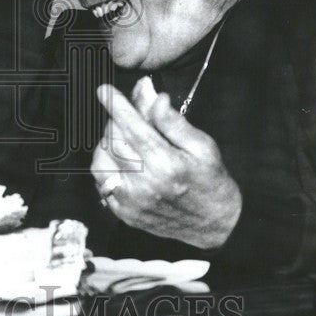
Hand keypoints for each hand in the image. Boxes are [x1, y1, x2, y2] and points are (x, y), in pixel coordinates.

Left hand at [91, 79, 242, 249]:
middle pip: (112, 140)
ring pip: (100, 161)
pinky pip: (101, 183)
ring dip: (106, 144)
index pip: (131, 126)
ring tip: (125, 139)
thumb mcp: (202, 146)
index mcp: (165, 163)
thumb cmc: (211, 181)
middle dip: (115, 121)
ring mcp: (131, 201)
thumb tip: (153, 96)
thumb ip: (173, 121)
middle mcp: (144, 183)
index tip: (104, 90)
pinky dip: (106, 166)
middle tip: (127, 116)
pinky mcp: (124, 213)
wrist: (215, 225)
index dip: (115, 104)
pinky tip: (121, 161)